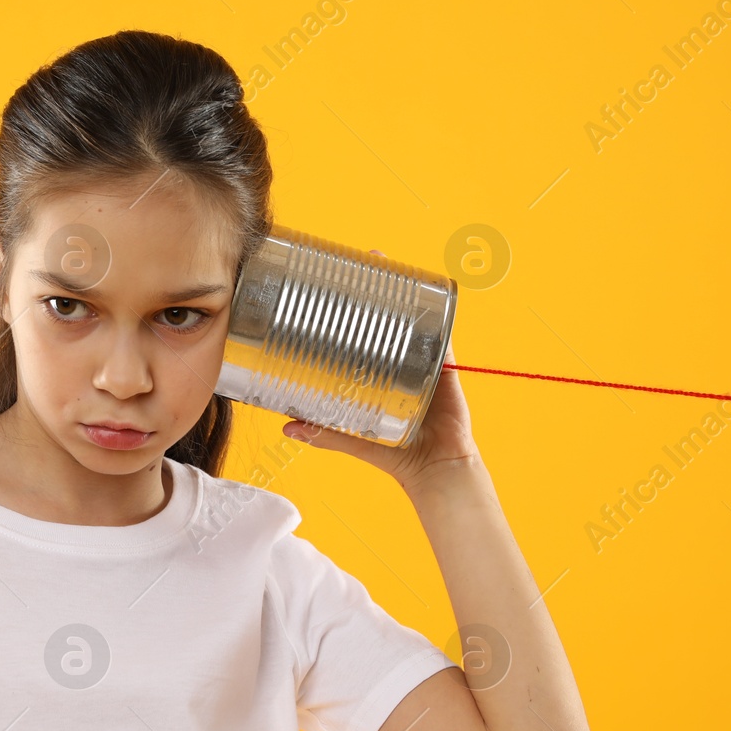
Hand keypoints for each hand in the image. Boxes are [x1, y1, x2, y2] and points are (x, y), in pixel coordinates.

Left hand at [281, 250, 481, 495]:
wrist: (437, 469)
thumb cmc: (398, 456)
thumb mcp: (356, 440)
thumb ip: (324, 434)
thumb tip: (285, 428)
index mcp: (377, 373)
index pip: (360, 333)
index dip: (348, 309)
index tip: (330, 284)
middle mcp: (400, 361)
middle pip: (386, 314)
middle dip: (374, 286)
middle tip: (359, 262)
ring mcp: (422, 359)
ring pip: (412, 314)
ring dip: (401, 287)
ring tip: (383, 264)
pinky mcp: (444, 364)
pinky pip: (442, 331)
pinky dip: (436, 310)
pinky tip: (427, 289)